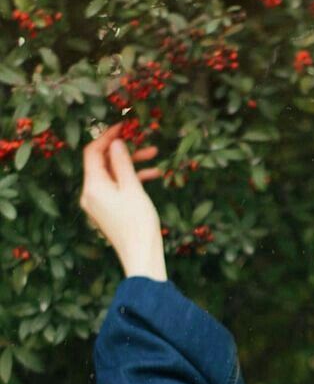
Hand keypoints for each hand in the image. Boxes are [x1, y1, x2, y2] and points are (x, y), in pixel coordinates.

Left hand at [80, 122, 167, 280]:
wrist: (141, 256)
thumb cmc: (138, 223)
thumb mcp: (132, 188)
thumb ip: (122, 162)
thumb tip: (116, 143)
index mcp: (93, 185)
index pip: (93, 152)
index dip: (107, 136)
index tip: (124, 126)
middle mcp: (90, 193)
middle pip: (102, 162)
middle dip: (124, 150)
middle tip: (144, 141)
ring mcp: (98, 203)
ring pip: (112, 175)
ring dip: (131, 164)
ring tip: (154, 156)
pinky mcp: (108, 211)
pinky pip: (116, 188)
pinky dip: (131, 180)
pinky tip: (152, 176)